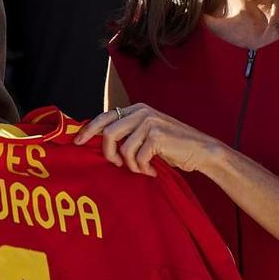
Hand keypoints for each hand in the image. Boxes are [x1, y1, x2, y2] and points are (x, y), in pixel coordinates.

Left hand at [73, 101, 223, 175]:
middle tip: (117, 165)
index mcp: (136, 109)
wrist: (201, 151)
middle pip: (108, 132)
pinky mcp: (157, 135)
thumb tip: (99, 143)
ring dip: (131, 165)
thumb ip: (127, 134)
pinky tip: (152, 170)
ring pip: (123, 148)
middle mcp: (141, 112)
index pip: (104, 117)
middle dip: (108, 153)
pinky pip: (137, 157)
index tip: (77, 143)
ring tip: (142, 169)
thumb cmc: (173, 146)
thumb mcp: (146, 135)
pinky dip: (143, 169)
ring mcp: (149, 122)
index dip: (88, 130)